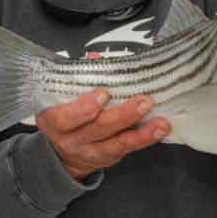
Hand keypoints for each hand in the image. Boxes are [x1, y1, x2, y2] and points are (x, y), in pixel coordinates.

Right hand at [36, 89, 170, 181]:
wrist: (61, 153)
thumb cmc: (64, 118)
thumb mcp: (61, 98)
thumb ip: (79, 78)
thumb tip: (96, 58)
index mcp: (56, 121)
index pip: (68, 117)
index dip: (86, 107)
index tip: (104, 94)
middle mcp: (72, 140)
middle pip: (99, 128)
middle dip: (123, 115)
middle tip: (143, 101)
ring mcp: (90, 152)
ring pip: (116, 144)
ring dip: (141, 133)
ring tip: (160, 123)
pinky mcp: (107, 159)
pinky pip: (126, 150)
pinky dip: (144, 140)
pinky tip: (158, 131)